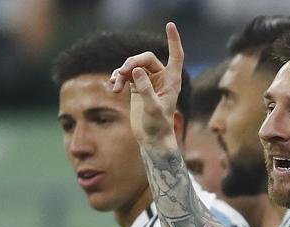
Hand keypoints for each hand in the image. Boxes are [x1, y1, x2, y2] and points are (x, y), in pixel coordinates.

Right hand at [110, 22, 183, 146]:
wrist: (151, 138)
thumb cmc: (158, 125)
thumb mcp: (152, 108)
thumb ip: (145, 89)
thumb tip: (136, 70)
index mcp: (172, 80)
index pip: (175, 54)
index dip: (173, 39)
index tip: (169, 24)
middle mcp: (161, 77)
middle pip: (145, 58)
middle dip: (132, 63)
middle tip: (121, 73)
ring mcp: (148, 81)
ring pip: (134, 66)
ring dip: (122, 73)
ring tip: (115, 86)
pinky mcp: (137, 87)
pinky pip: (127, 75)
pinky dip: (119, 78)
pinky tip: (113, 85)